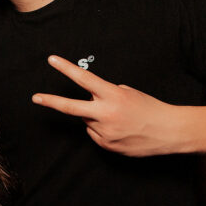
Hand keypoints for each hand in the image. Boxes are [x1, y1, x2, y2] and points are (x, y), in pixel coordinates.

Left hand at [31, 55, 181, 156]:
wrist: (169, 131)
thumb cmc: (149, 108)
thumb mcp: (128, 93)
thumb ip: (106, 95)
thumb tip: (89, 101)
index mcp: (113, 95)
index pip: (84, 79)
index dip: (66, 68)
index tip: (52, 60)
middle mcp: (106, 113)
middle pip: (71, 107)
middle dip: (51, 101)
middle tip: (36, 98)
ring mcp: (105, 131)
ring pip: (87, 120)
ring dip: (96, 118)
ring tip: (119, 119)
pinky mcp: (106, 145)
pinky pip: (95, 133)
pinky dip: (102, 130)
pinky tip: (120, 130)